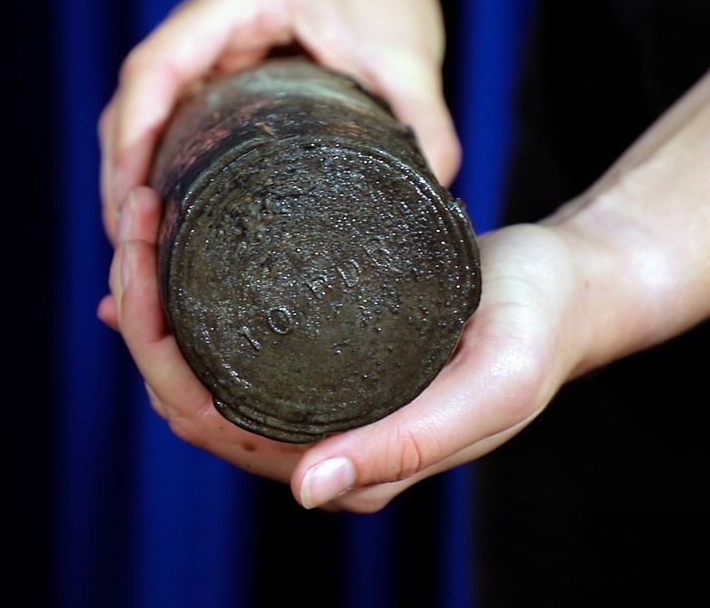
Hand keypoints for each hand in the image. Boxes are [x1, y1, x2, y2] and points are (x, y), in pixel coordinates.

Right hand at [98, 0, 459, 243]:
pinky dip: (155, 170)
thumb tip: (435, 198)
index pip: (157, 67)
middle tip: (133, 249)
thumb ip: (426, 122)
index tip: (133, 199)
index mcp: (238, 3)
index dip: (133, 136)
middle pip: (133, 101)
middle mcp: (205, 26)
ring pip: (140, 117)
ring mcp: (204, 53)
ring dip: (130, 179)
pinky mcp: (214, 79)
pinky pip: (166, 124)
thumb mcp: (410, 55)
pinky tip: (165, 219)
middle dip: (122, 176)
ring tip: (139, 249)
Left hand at [101, 186, 592, 511]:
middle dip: (142, 309)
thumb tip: (307, 493)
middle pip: (190, 391)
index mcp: (351, 465)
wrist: (570, 287)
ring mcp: (318, 398)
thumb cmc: (539, 332)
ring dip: (155, 301)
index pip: (215, 424)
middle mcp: (322, 439)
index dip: (155, 350)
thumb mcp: (492, 387)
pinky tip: (155, 266)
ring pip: (202, 366)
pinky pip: (233, 340)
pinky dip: (184, 304)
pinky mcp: (323, 355)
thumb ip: (408, 447)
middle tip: (139, 215)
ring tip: (141, 223)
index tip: (143, 255)